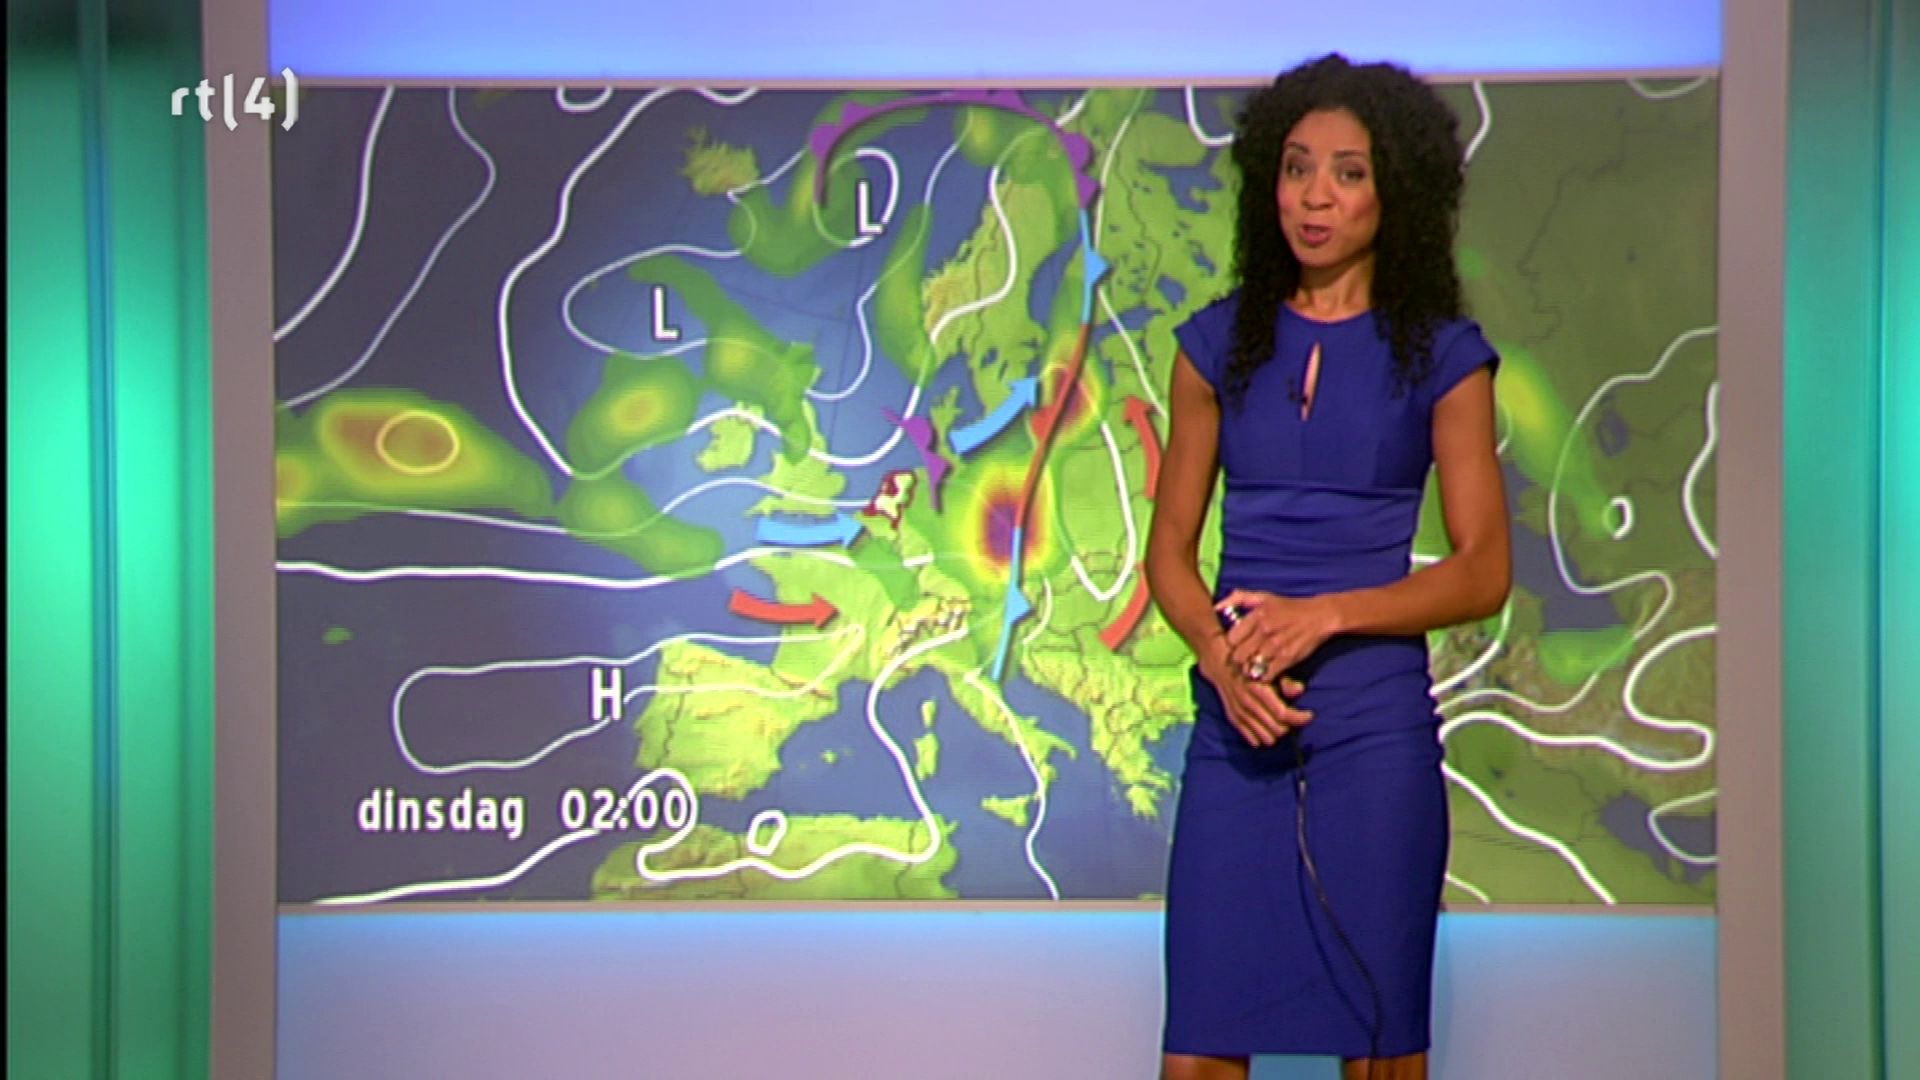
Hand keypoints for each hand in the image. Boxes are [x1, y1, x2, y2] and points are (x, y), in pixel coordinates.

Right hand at [1199, 635, 1310, 746]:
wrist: (1223, 666)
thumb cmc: (1253, 667)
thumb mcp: (1271, 669)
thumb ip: (1286, 682)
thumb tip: (1300, 691)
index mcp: (1259, 689)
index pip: (1282, 713)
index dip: (1299, 718)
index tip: (1310, 715)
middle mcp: (1248, 704)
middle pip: (1277, 729)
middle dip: (1291, 726)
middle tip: (1295, 717)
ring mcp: (1240, 714)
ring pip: (1266, 737)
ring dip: (1278, 733)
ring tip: (1283, 723)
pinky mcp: (1234, 720)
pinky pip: (1252, 739)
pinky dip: (1263, 737)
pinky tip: (1269, 729)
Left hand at [1217, 590, 1339, 683]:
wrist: (1319, 616)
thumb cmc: (1289, 607)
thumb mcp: (1263, 597)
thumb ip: (1238, 598)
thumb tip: (1216, 606)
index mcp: (1256, 616)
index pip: (1231, 639)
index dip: (1230, 646)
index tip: (1234, 648)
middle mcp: (1264, 631)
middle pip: (1238, 656)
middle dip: (1238, 661)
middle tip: (1241, 662)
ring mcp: (1276, 646)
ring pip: (1251, 667)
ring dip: (1249, 670)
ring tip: (1251, 669)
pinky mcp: (1287, 659)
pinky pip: (1267, 675)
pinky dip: (1263, 677)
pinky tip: (1265, 672)